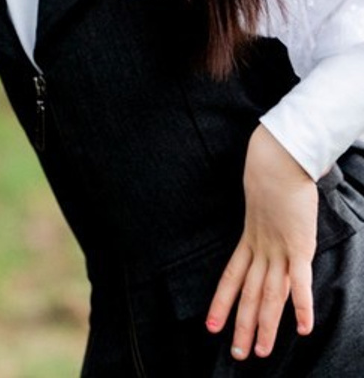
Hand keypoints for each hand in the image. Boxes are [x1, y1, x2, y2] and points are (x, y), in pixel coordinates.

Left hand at [206, 125, 317, 359]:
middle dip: (242, 326)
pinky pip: (299, 280)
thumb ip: (264, 223)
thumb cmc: (270, 179)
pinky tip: (303, 328)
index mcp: (248, 241)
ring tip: (261, 352)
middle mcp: (260, 250)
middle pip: (248, 294)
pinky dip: (301, 304)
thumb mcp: (261, 206)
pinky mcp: (298, 246)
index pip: (231, 278)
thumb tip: (266, 225)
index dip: (221, 303)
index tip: (211, 327)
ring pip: (269, 295)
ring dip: (266, 325)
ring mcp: (279, 250)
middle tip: (237, 355)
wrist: (275, 161)